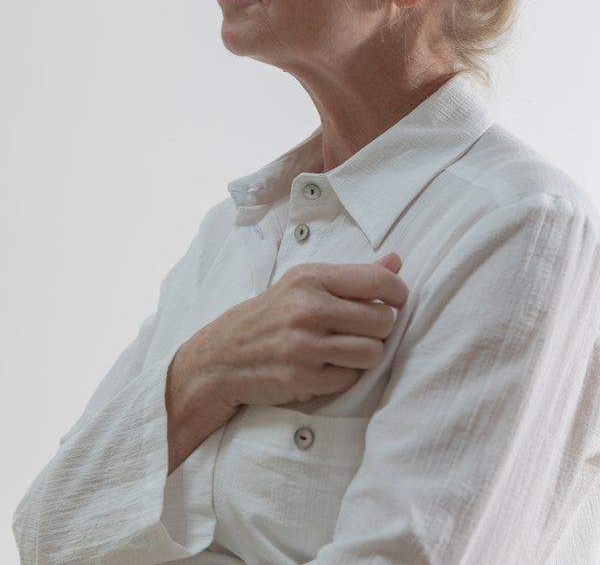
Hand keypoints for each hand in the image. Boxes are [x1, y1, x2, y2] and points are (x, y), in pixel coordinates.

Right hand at [166, 253, 406, 471]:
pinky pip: (351, 378)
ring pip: (373, 352)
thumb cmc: (269, 315)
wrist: (219, 357)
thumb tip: (396, 261)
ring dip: (365, 354)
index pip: (377, 280)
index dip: (398, 291)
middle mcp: (307, 308)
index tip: (397, 299)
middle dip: (380, 327)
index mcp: (310, 278)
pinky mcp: (302, 378)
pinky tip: (325, 366)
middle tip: (362, 328)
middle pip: (382, 320)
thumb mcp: (302, 284)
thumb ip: (352, 276)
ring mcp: (304, 345)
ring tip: (345, 348)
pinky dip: (344, 375)